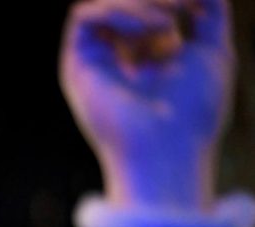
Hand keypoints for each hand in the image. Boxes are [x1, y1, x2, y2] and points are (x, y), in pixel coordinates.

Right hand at [59, 0, 235, 208]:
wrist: (167, 148)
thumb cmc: (193, 113)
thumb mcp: (214, 52)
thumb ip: (210, 14)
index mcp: (149, 61)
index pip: (154, 10)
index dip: (177, 3)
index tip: (200, 7)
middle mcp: (118, 60)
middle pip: (127, 6)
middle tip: (182, 5)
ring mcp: (96, 62)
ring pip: (107, 6)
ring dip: (141, 3)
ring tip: (169, 23)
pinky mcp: (77, 66)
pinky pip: (84, 15)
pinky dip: (118, 10)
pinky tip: (149, 29)